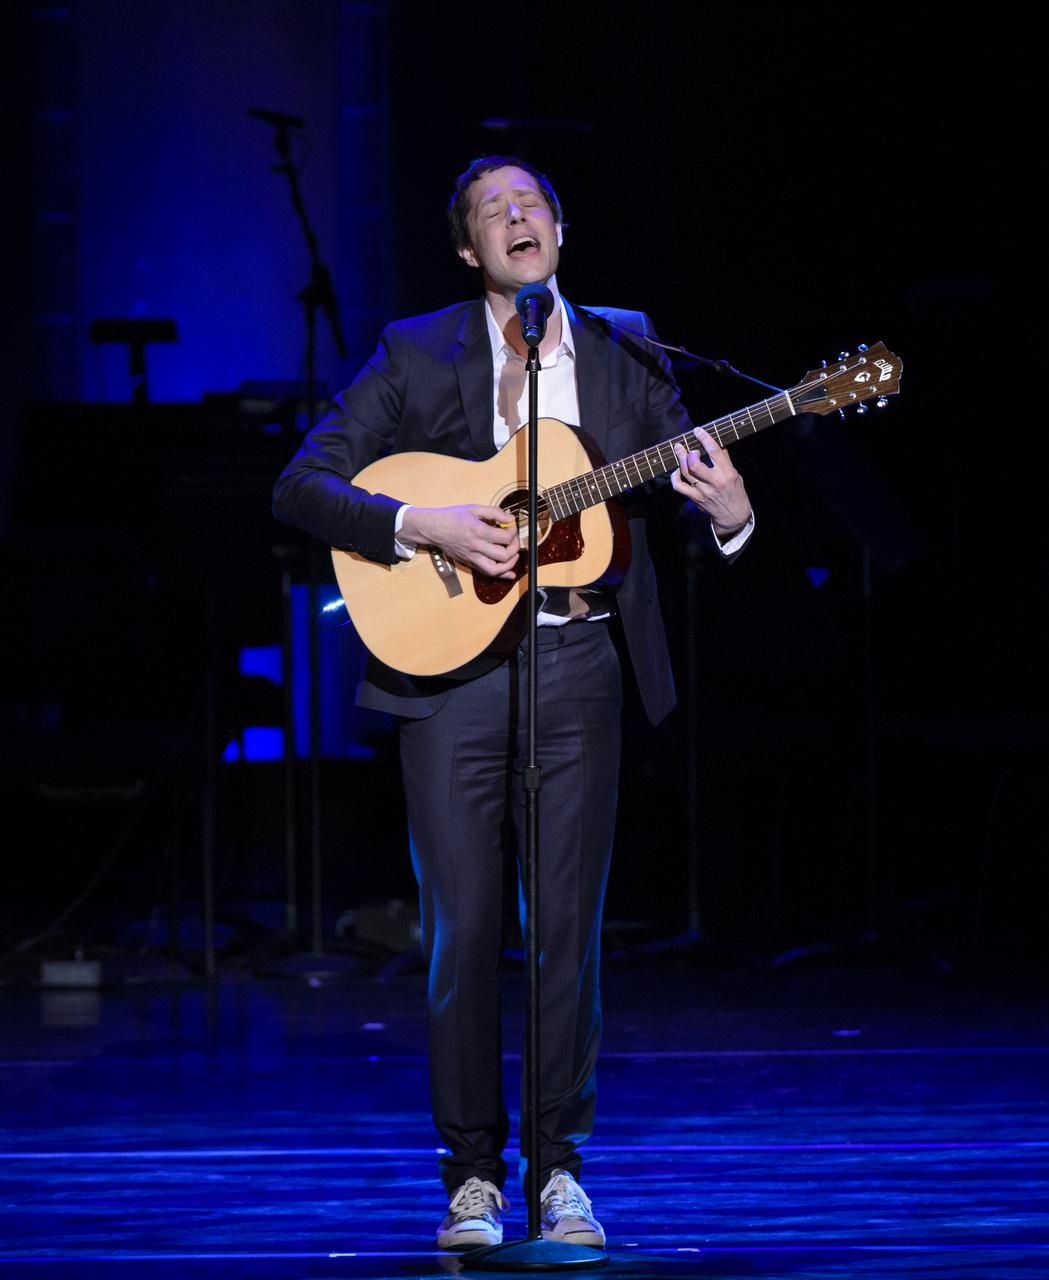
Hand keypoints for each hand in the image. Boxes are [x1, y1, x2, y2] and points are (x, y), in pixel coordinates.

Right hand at [399, 504, 520, 579]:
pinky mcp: (468, 563)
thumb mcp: (474, 508)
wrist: (433, 528)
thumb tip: (510, 518)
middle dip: (514, 548)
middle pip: (504, 555)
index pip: (505, 537)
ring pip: (495, 570)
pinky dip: (500, 575)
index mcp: (478, 531)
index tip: (511, 525)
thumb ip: (494, 512)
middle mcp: (476, 547)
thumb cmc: (452, 517)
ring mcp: (472, 557)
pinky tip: (509, 573)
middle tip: (513, 540)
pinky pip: (486, 573)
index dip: (513, 531)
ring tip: (513, 555)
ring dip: (509, 565)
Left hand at [671, 428, 751, 538]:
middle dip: (687, 453)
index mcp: (727, 473)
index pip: (714, 452)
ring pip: (686, 473)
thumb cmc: (735, 492)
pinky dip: (675, 477)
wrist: (733, 516)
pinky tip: (677, 471)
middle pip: (695, 465)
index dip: (704, 439)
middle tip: (685, 447)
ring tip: (679, 451)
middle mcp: (714, 482)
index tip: (698, 431)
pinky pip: (679, 486)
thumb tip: (716, 443)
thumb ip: (725, 460)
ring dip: (680, 460)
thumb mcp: (735, 474)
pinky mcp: (695, 498)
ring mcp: (703, 491)